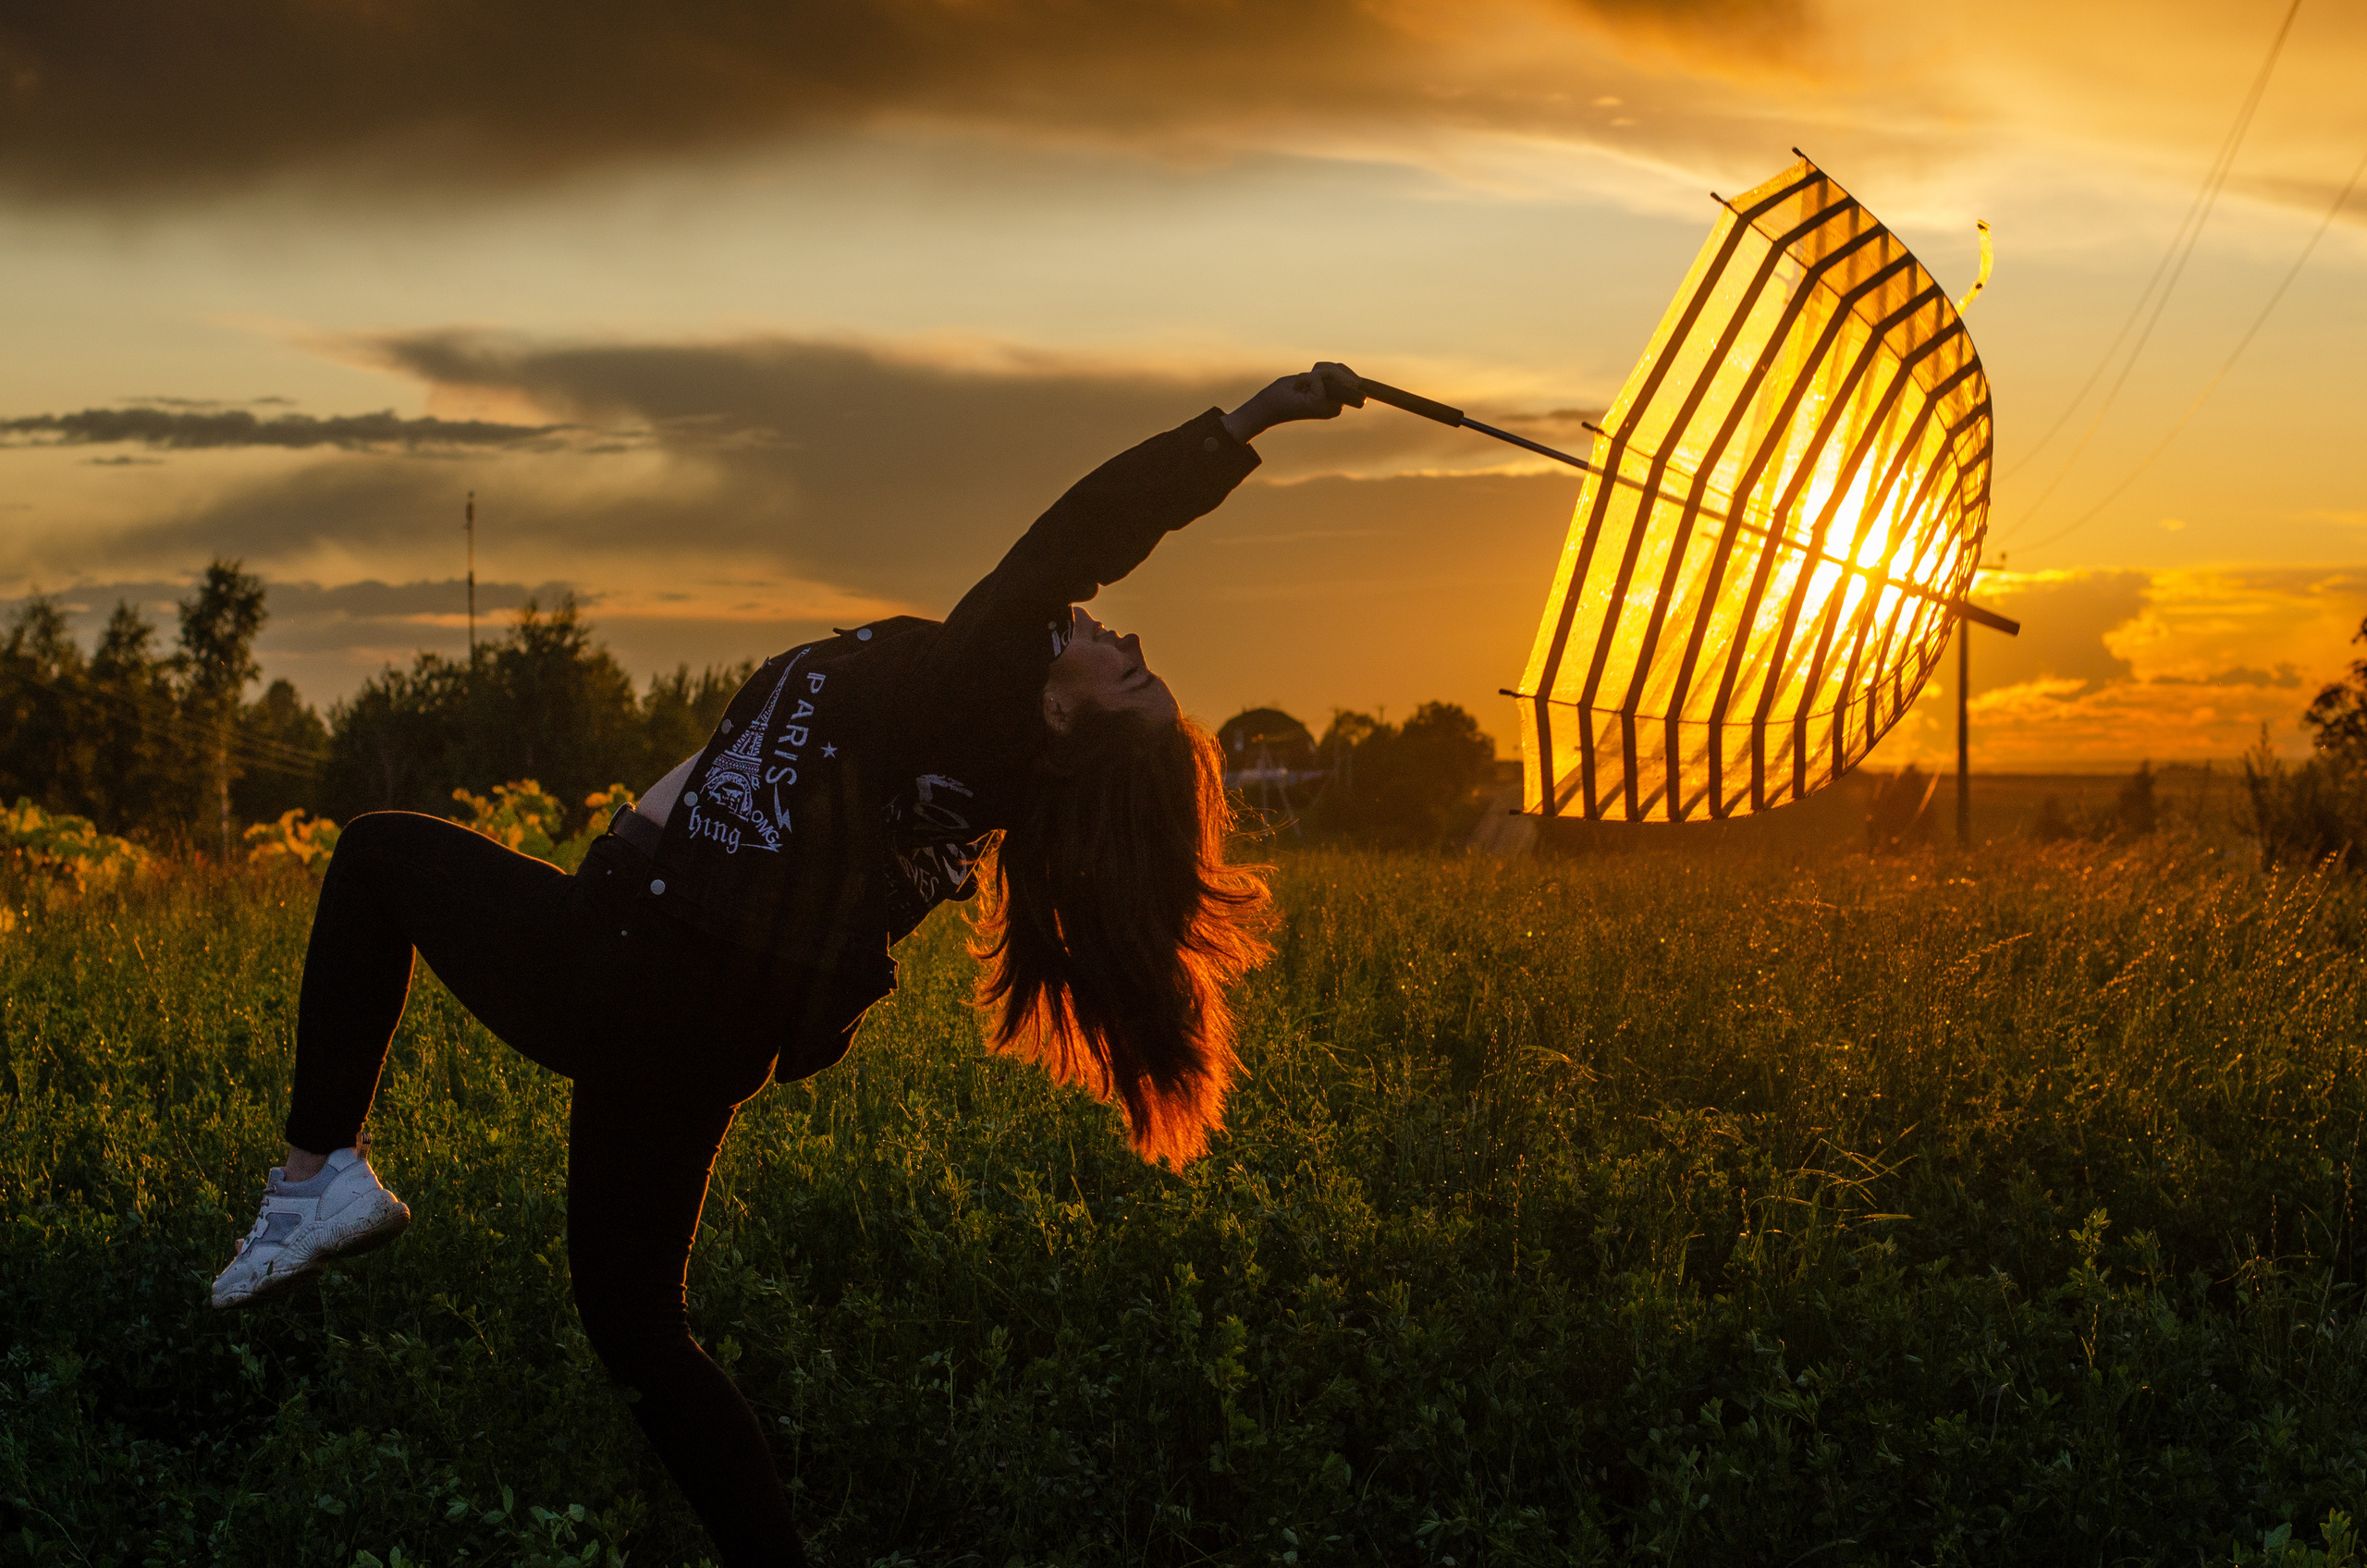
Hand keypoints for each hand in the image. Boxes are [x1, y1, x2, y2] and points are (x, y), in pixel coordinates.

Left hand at [1220, 361, 1363, 443]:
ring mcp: (1330, 407)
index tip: (1323, 374)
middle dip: (1329, 368)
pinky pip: (1319, 377)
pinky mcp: (1319, 403)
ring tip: (1303, 382)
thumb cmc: (1288, 392)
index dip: (1345, 373)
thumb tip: (1352, 378)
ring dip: (1318, 371)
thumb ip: (1332, 377)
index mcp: (1338, 403)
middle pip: (1349, 376)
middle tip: (1310, 375)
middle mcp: (1337, 408)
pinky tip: (1297, 387)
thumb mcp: (1315, 379)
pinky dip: (1305, 377)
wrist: (1268, 406)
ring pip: (1337, 374)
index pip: (1355, 381)